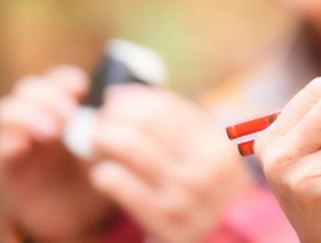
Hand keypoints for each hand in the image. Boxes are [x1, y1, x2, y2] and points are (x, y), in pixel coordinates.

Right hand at [0, 66, 115, 241]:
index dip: (68, 79)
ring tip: (53, 130)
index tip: (84, 88)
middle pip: (31, 88)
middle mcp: (43, 117)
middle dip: (48, 94)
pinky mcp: (10, 163)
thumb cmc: (104, 171)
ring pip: (9, 109)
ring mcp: (24, 137)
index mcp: (71, 107)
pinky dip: (11, 139)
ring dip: (28, 113)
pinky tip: (25, 145)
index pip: (61, 79)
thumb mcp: (116, 146)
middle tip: (68, 113)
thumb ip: (119, 124)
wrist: (84, 215)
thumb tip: (127, 98)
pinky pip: (1, 143)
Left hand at [87, 85, 254, 242]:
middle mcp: (204, 166)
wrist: (225, 239)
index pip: (169, 108)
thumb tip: (120, 92)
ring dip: (106, 139)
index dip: (136, 99)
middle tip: (99, 118)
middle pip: (149, 124)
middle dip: (116, 115)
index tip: (115, 98)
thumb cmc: (206, 190)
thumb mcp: (206, 155)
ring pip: (133, 149)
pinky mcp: (165, 223)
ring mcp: (185, 195)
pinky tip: (102, 174)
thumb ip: (174, 124)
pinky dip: (106, 174)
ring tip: (95, 141)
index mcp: (217, 145)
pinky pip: (123, 187)